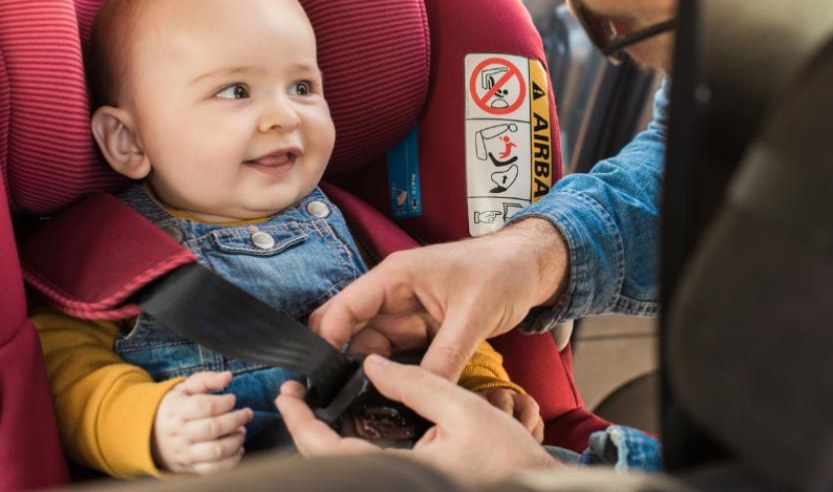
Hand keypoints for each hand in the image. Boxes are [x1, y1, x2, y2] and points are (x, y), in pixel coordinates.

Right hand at [152, 371, 252, 474]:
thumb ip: (206, 380)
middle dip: (236, 419)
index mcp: (178, 411)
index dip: (223, 402)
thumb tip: (227, 376)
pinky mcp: (191, 467)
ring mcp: (186, 453)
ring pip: (216, 451)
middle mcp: (181, 434)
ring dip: (236, 440)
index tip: (232, 399)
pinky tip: (238, 448)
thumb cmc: (175, 408)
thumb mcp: (185, 389)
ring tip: (241, 430)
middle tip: (247, 413)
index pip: (204, 406)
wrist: (151, 435)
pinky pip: (214, 469)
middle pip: (213, 428)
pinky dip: (232, 460)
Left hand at [276, 355, 559, 483]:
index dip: (301, 423)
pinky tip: (353, 420)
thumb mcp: (464, 408)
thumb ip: (416, 383)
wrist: (533, 486)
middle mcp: (395, 484)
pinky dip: (351, 444)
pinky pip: (368, 467)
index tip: (288, 395)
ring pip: (347, 466)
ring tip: (317, 402)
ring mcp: (402, 485)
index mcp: (402, 473)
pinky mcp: (410, 484)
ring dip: (325, 437)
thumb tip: (373, 364)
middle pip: (330, 462)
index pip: (330, 452)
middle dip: (306, 428)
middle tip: (296, 395)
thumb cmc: (507, 457)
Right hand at [308, 218, 568, 380]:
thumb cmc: (502, 272)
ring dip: (367, 372)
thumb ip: (446, 356)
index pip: (344, 308)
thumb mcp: (474, 315)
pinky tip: (390, 396)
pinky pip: (396, 355)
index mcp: (395, 277)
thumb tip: (424, 393)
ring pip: (370, 348)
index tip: (322, 380)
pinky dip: (392, 374)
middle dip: (341, 362)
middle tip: (340, 400)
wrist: (530, 267)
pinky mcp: (420, 329)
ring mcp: (405, 313)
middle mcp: (393, 295)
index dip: (328, 342)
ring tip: (363, 405)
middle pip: (349, 330)